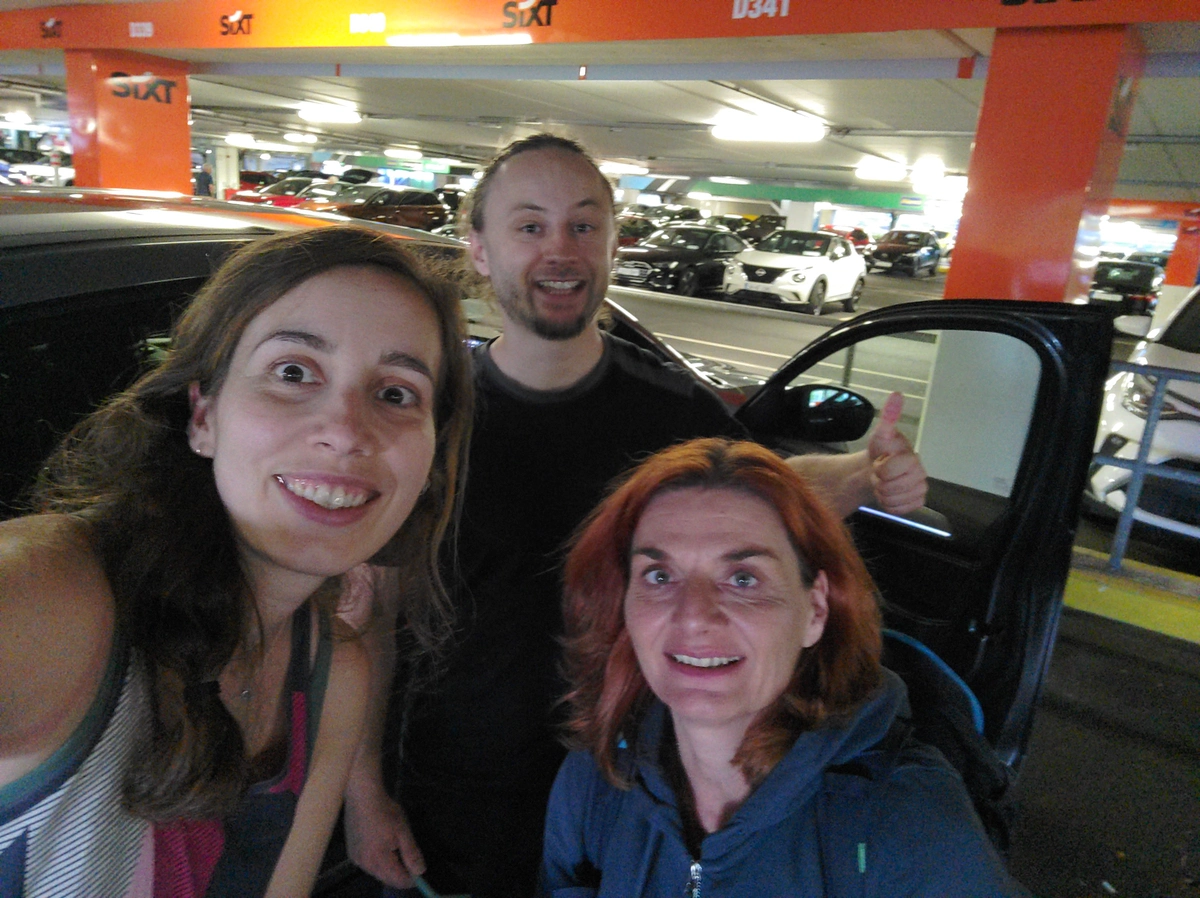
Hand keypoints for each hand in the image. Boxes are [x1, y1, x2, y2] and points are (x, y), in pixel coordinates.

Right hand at [344, 783, 425, 888]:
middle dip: (400, 874)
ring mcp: (356, 859)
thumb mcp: (403, 831)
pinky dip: (378, 862)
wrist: (362, 797)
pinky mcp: (351, 853)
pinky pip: (368, 865)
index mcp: (379, 859)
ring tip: (396, 850)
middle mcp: (365, 864)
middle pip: (386, 879)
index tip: (419, 872)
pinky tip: (382, 847)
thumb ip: (411, 854)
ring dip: (389, 868)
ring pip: (377, 873)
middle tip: (410, 860)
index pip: (398, 880)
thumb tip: (420, 871)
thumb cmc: (385, 811)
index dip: (410, 879)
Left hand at [866, 391, 926, 514]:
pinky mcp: (917, 503)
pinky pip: (898, 509)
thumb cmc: (880, 452)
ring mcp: (920, 489)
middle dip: (879, 481)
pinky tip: (890, 493)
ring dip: (882, 492)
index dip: (879, 467)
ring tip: (885, 481)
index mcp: (913, 458)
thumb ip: (888, 417)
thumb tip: (897, 394)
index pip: (889, 470)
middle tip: (881, 472)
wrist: (877, 470)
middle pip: (890, 487)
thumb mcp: (880, 435)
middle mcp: (921, 474)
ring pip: (893, 500)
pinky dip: (889, 504)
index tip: (881, 461)